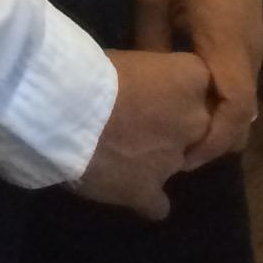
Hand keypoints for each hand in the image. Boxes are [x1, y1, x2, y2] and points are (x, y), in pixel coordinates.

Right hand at [74, 49, 213, 218]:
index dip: (175, 86)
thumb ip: (146, 76)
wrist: (65, 112)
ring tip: (122, 155)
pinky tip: (127, 191)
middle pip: (195, 125)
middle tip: (138, 121)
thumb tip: (139, 87)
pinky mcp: (147, 191)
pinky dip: (145, 199)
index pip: (198, 80)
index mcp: (191, 79)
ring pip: (175, 162)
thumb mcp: (126, 58)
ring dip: (155, 159)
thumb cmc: (90, 71)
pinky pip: (157, 204)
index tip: (153, 86)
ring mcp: (173, 161)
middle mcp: (194, 122)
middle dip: (173, 126)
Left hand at [132, 0, 262, 169]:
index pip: (234, 109)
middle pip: (244, 113)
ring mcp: (254, 42)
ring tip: (177, 137)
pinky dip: (222, 100)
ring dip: (218, 120)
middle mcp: (250, 50)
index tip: (182, 159)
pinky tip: (190, 105)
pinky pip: (240, 78)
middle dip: (215, 140)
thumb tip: (146, 84)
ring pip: (244, 98)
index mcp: (227, 42)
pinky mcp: (249, 34)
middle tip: (174, 156)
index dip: (213, 141)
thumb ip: (151, 43)